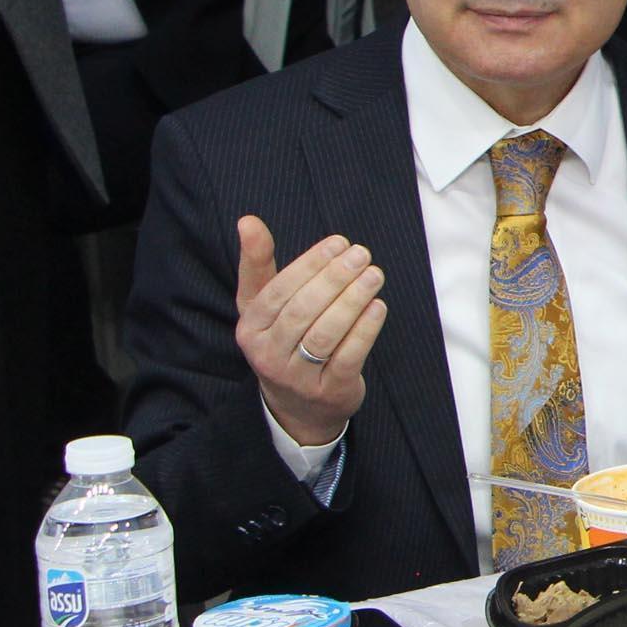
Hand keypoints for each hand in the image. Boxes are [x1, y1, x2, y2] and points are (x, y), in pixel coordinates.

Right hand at [234, 215, 387, 447]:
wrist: (297, 406)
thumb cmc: (282, 341)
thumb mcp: (262, 306)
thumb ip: (257, 263)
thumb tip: (248, 220)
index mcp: (250, 328)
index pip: (279, 291)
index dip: (310, 264)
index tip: (339, 243)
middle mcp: (268, 354)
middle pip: (304, 310)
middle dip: (335, 278)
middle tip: (362, 254)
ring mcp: (297, 376)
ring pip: (326, 333)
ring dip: (353, 300)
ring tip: (375, 275)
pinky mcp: (329, 390)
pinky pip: (348, 356)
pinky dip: (365, 329)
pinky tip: (378, 306)